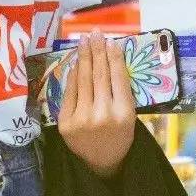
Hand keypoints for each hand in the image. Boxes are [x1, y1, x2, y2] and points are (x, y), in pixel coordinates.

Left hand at [57, 31, 135, 177]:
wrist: (101, 163)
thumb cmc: (119, 135)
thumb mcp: (130, 115)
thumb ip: (121, 91)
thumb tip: (110, 57)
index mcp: (124, 113)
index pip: (118, 78)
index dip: (114, 57)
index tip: (111, 41)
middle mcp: (103, 114)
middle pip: (99, 75)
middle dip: (97, 51)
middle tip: (95, 33)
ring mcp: (81, 118)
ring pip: (83, 81)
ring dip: (84, 57)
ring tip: (84, 41)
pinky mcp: (65, 122)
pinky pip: (70, 92)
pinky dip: (73, 75)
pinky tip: (77, 62)